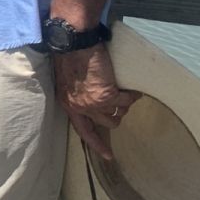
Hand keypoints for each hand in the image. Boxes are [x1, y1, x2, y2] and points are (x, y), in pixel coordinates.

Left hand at [53, 43, 139, 159]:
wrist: (74, 44)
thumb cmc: (69, 56)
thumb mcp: (67, 81)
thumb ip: (77, 94)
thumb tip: (91, 99)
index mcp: (68, 105)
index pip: (83, 131)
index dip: (97, 144)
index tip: (109, 156)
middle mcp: (81, 108)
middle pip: (107, 123)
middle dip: (115, 113)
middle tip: (118, 100)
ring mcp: (95, 103)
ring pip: (119, 113)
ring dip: (124, 103)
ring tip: (124, 91)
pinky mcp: (108, 95)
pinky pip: (127, 100)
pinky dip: (132, 95)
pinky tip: (132, 89)